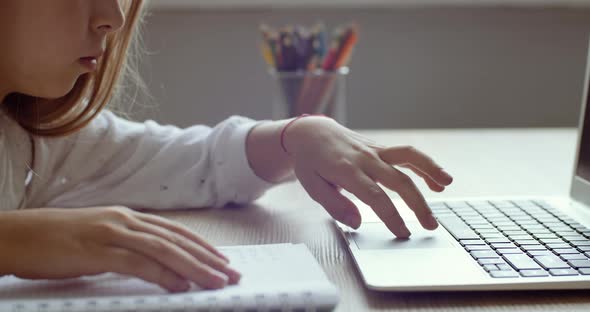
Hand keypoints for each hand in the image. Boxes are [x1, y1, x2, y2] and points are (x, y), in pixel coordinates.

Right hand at [0, 206, 239, 291]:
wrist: (17, 235)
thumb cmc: (56, 240)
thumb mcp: (99, 237)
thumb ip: (126, 245)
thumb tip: (152, 261)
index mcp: (127, 218)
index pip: (175, 231)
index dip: (201, 245)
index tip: (222, 259)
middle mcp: (125, 221)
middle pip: (176, 240)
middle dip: (208, 258)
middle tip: (231, 273)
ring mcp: (111, 234)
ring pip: (164, 250)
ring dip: (194, 267)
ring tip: (216, 281)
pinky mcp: (97, 251)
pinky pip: (138, 263)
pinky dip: (162, 274)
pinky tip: (180, 286)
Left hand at [283, 116, 452, 237]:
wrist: (312, 133)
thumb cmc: (311, 163)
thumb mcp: (312, 186)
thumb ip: (334, 205)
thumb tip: (357, 222)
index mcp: (347, 171)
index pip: (375, 196)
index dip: (391, 216)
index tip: (403, 233)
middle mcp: (365, 158)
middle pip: (398, 180)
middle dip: (417, 204)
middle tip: (430, 226)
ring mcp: (375, 150)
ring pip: (408, 158)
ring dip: (430, 170)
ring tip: (447, 185)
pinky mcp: (382, 148)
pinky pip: (407, 154)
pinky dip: (425, 164)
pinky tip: (439, 179)